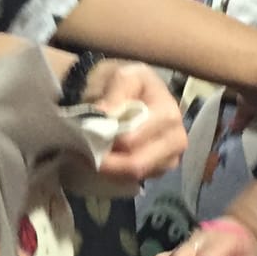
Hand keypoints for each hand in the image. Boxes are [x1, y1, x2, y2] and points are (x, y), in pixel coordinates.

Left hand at [84, 60, 186, 184]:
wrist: (136, 90)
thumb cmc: (131, 82)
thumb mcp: (124, 75)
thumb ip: (116, 93)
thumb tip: (105, 115)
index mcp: (168, 115)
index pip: (133, 140)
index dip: (106, 141)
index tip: (83, 136)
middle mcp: (176, 140)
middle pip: (137, 165)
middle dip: (105, 162)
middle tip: (80, 153)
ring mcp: (169, 159)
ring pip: (134, 176)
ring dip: (108, 169)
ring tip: (89, 155)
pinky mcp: (159, 170)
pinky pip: (134, 180)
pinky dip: (114, 173)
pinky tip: (103, 159)